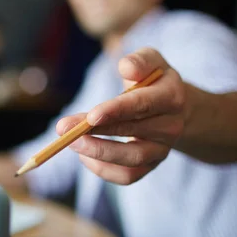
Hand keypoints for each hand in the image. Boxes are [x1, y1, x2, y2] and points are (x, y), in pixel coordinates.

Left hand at [56, 47, 187, 184]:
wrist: (174, 106)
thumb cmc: (152, 78)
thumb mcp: (150, 60)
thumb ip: (139, 60)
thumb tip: (125, 67)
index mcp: (172, 96)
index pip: (142, 104)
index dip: (116, 110)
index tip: (90, 116)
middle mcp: (171, 126)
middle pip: (131, 131)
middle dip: (94, 131)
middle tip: (63, 128)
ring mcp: (163, 149)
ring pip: (132, 159)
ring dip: (97, 153)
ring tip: (69, 142)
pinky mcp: (151, 165)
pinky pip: (128, 176)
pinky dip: (103, 170)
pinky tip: (83, 155)